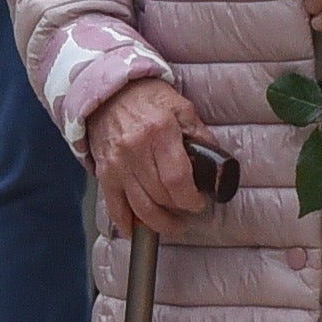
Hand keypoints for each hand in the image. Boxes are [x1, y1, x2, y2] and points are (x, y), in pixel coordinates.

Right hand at [86, 77, 223, 235]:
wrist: (109, 92)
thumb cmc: (147, 98)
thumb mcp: (181, 108)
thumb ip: (200, 135)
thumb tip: (216, 161)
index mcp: (160, 133)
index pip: (177, 179)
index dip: (191, 199)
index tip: (198, 203)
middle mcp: (135, 150)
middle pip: (160, 196)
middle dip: (178, 210)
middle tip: (188, 211)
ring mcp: (118, 164)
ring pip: (140, 207)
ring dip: (159, 223)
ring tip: (172, 224)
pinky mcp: (105, 173)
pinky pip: (115, 207)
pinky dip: (127, 223)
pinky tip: (138, 229)